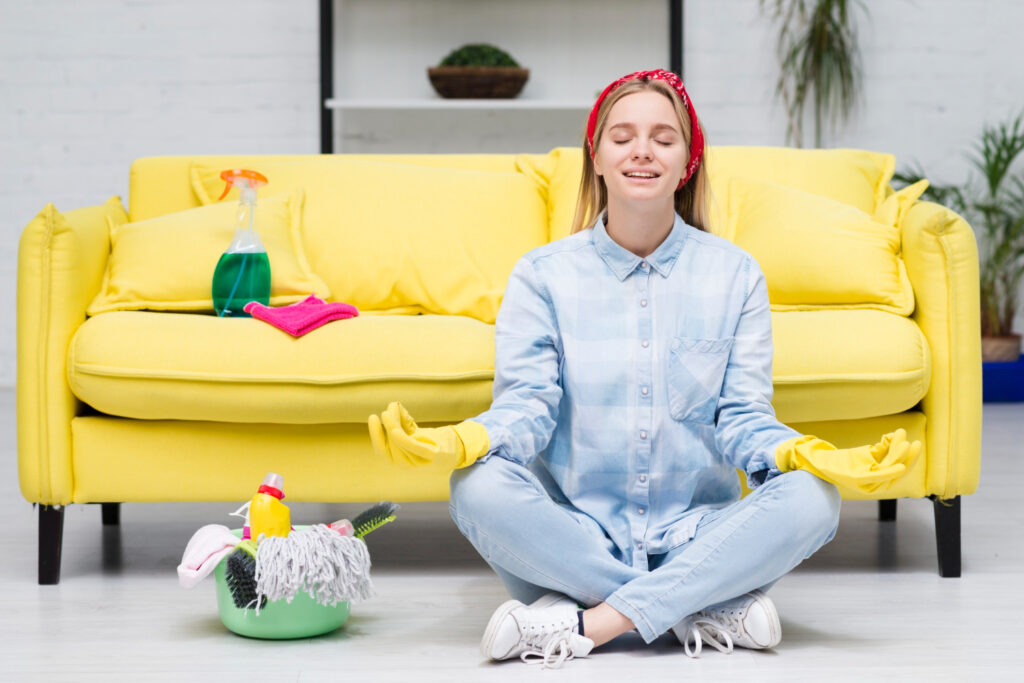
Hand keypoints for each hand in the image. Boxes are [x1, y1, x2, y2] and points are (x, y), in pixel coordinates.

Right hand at [368, 402, 488, 469]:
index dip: (375, 435)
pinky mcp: (432, 456)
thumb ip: (404, 424)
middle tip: (384, 412)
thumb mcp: (417, 433)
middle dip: (384, 428)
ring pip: (399, 445)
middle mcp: (410, 465)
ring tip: (390, 410)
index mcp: (404, 461)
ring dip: (392, 426)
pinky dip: (401, 438)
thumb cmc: (437, 441)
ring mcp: (421, 462)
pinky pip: (412, 447)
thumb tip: (392, 406)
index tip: (372, 417)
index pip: (383, 452)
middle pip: (390, 448)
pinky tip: (395, 428)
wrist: (461, 449)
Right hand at [775, 428, 921, 493]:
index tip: (902, 467)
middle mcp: (865, 478)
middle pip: (891, 470)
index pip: (875, 479)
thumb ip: (802, 457)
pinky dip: (891, 444)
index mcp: (853, 480)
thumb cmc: (809, 462)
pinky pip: (886, 453)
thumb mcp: (809, 459)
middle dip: (904, 458)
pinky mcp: (871, 460)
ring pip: (892, 461)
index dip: (889, 473)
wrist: (810, 463)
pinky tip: (892, 435)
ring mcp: (870, 468)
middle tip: (913, 444)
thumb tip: (791, 454)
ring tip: (902, 433)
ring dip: (898, 448)